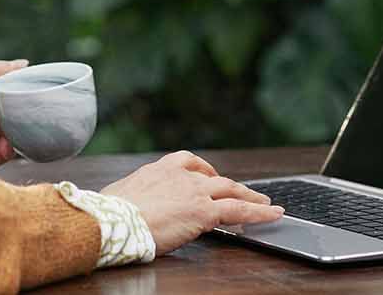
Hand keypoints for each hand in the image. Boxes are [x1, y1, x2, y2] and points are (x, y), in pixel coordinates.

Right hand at [100, 150, 284, 254]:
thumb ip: (133, 196)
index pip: (187, 162)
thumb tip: (125, 204)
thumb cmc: (108, 214)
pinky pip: (240, 211)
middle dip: (230, 183)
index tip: (209, 175)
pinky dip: (260, 212)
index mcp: (158, 169)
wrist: (113, 221)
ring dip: (251, 195)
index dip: (203, 170)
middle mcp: (179, 175)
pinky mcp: (204, 212)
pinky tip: (274, 214)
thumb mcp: (120, 195)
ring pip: (231, 189)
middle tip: (243, 191)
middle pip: (214, 176)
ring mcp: (194, 192)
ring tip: (265, 202)